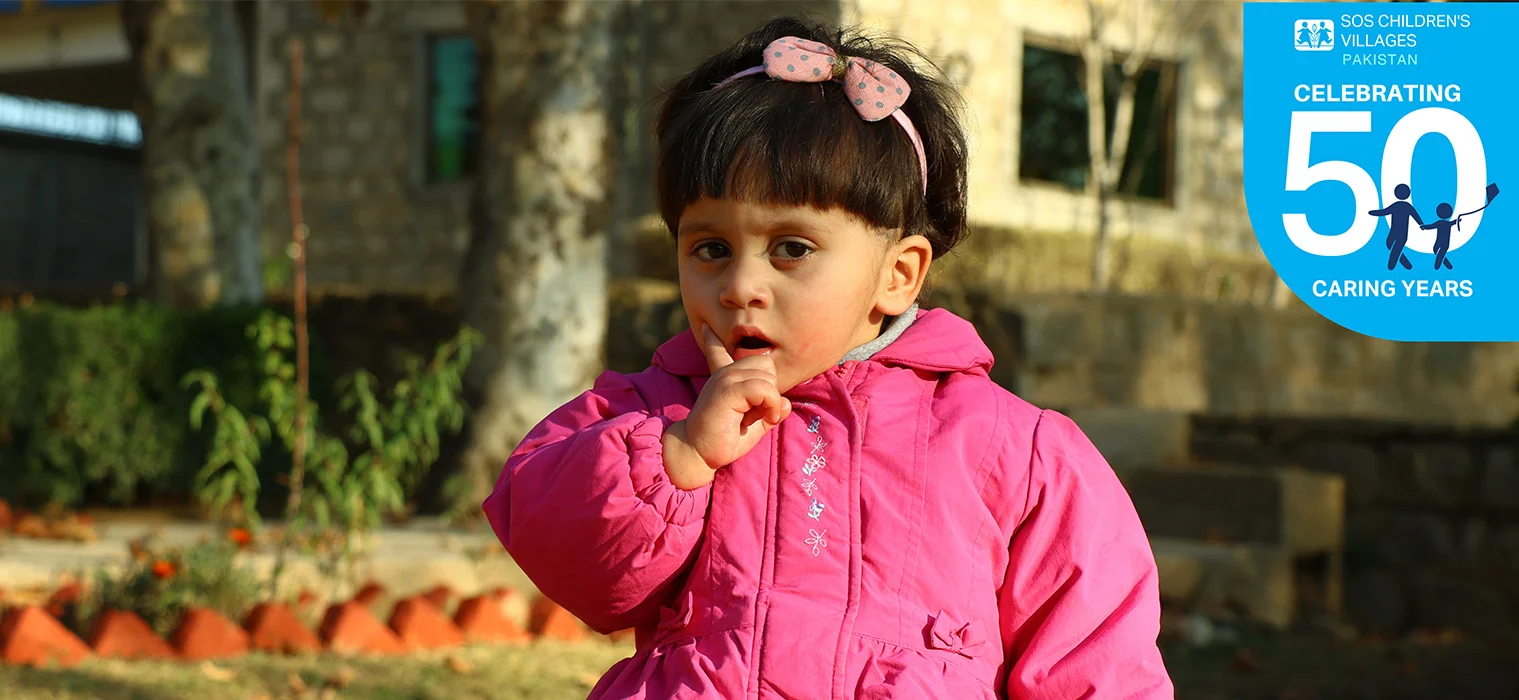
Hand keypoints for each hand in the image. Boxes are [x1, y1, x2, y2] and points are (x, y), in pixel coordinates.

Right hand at [662, 324, 790, 488]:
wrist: (698, 453)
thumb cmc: (725, 440)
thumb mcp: (753, 423)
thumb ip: (770, 410)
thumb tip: (787, 403)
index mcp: (724, 377)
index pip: (719, 351)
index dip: (712, 340)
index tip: (705, 328)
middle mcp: (724, 373)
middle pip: (767, 363)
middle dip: (771, 389)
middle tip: (757, 412)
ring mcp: (725, 378)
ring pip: (768, 375)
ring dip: (771, 401)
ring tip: (757, 417)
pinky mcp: (728, 390)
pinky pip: (764, 388)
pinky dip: (771, 404)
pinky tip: (764, 417)